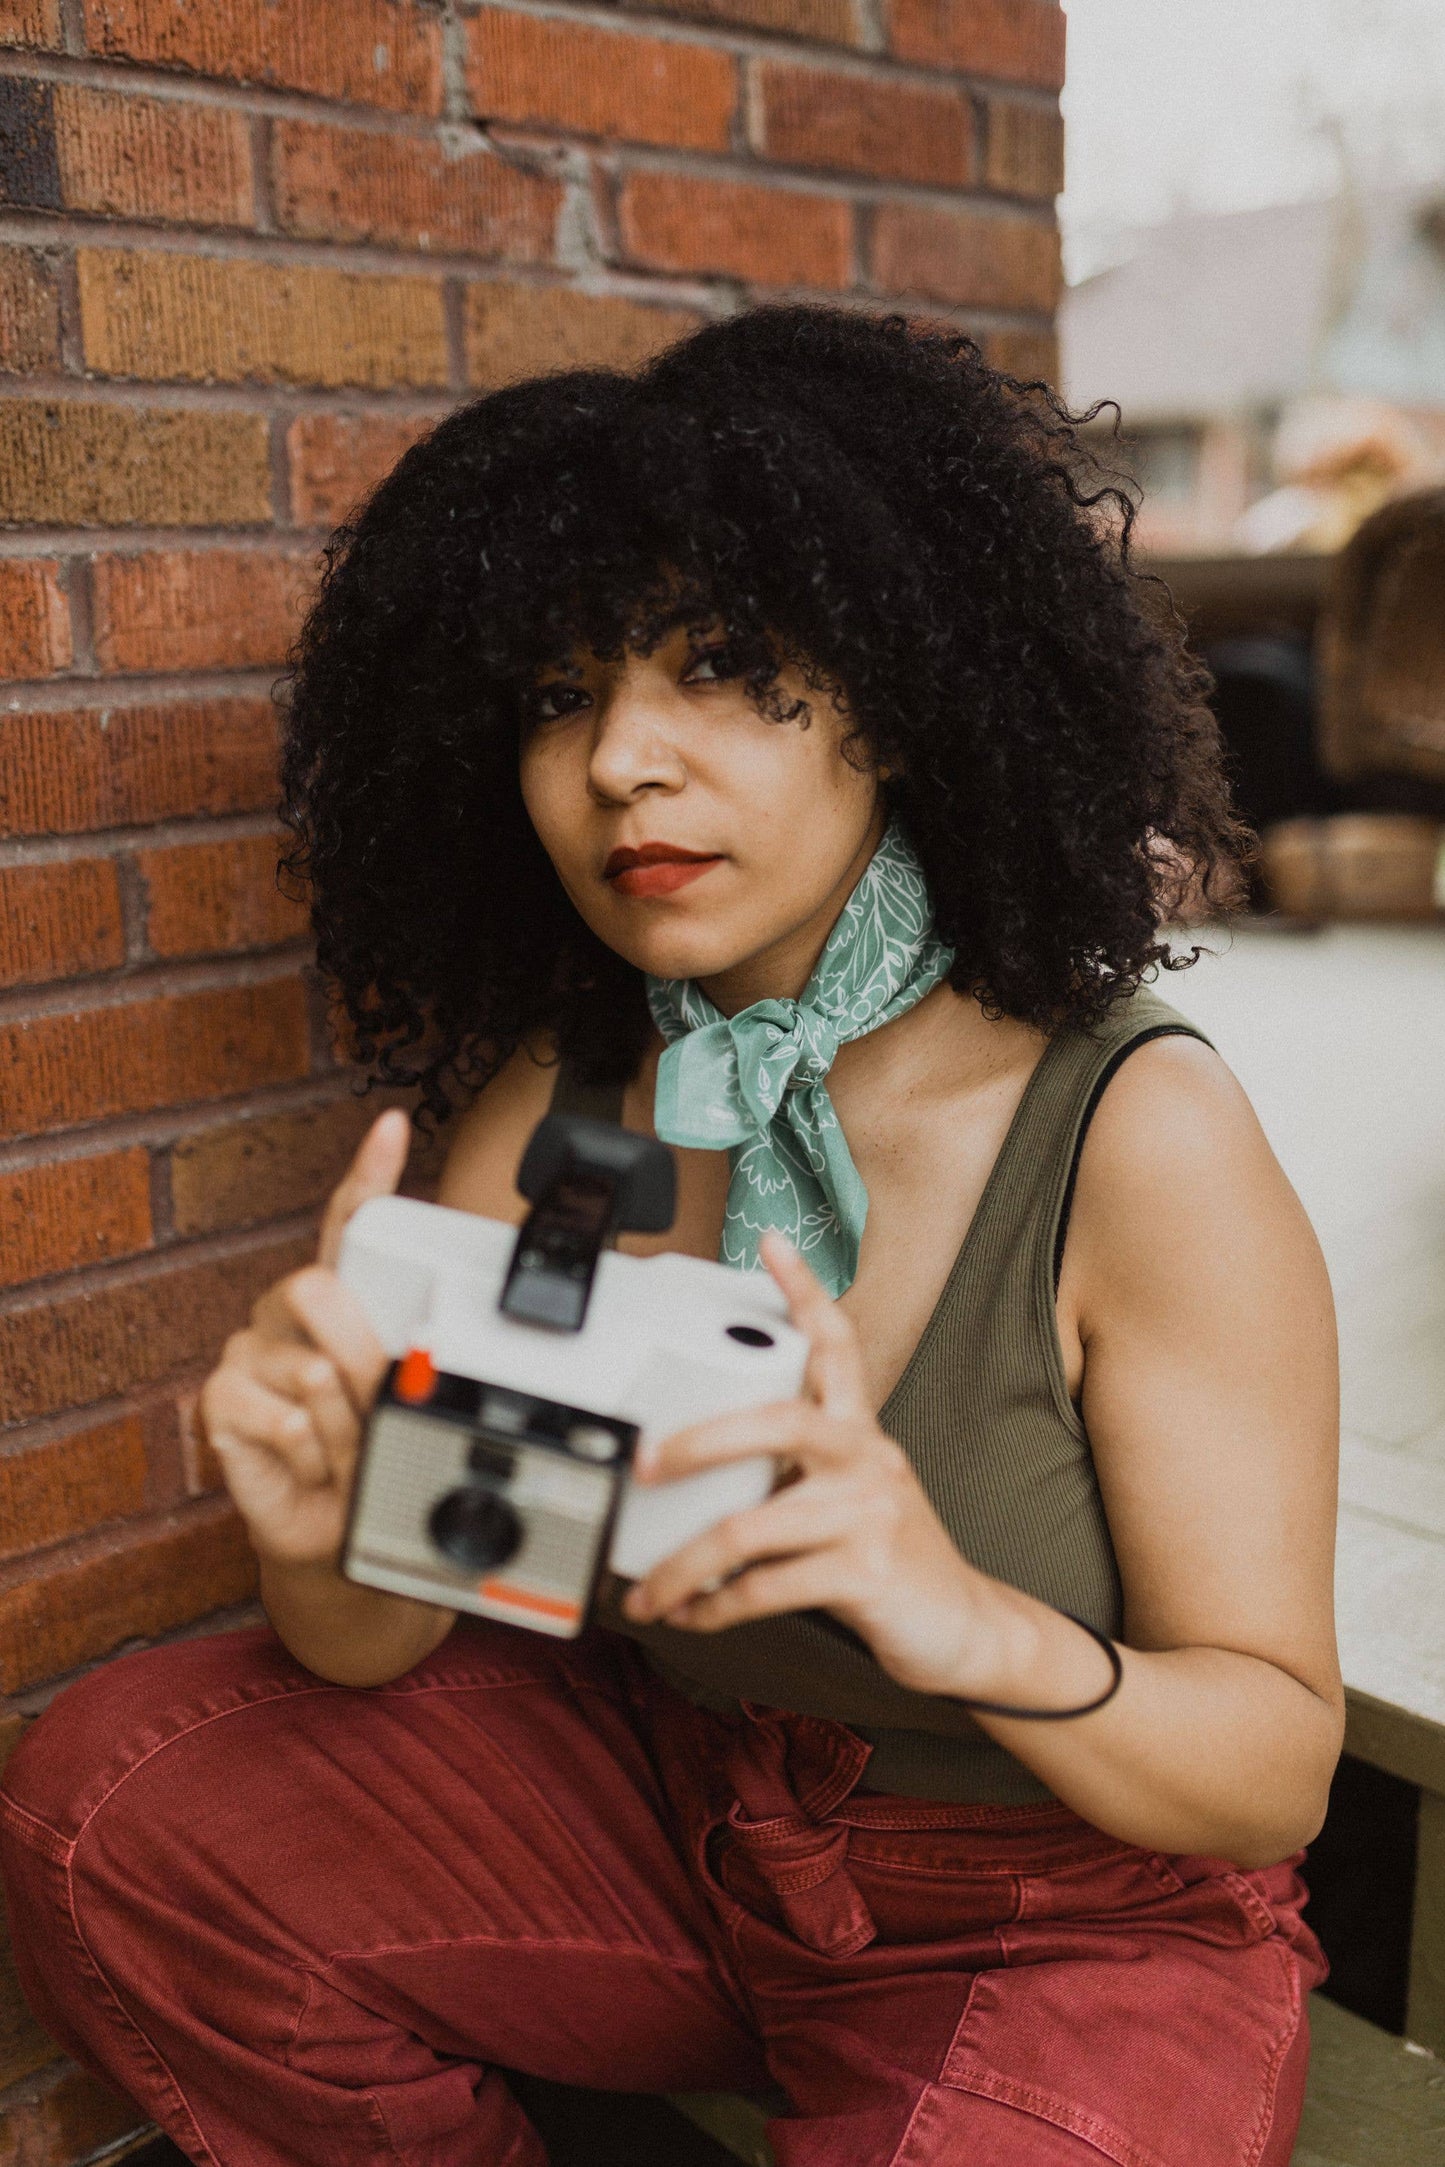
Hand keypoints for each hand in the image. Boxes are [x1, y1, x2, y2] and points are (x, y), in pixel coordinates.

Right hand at [198, 1109, 408, 1569]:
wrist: (332, 1530)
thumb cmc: (372, 1457)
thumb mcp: (404, 1404)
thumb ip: (411, 1363)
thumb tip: (429, 1352)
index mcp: (340, 1295)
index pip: (348, 1218)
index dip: (369, 1170)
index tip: (392, 1125)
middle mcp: (287, 1309)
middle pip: (319, 1289)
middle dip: (363, 1358)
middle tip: (376, 1405)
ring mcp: (248, 1348)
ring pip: (311, 1368)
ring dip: (346, 1427)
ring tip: (345, 1449)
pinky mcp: (219, 1395)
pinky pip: (280, 1416)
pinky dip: (309, 1454)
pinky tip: (307, 1463)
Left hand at [621, 1233, 995, 1698]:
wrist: (960, 1627)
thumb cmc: (886, 1557)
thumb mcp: (852, 1494)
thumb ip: (794, 1469)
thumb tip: (698, 1467)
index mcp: (860, 1432)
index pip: (837, 1345)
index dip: (804, 1291)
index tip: (770, 1243)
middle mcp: (867, 1459)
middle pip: (777, 1422)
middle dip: (698, 1442)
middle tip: (643, 1465)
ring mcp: (868, 1514)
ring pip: (750, 1527)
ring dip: (682, 1565)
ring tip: (647, 1590)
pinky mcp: (865, 1573)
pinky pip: (764, 1587)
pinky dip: (713, 1607)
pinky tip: (690, 1614)